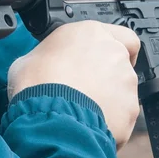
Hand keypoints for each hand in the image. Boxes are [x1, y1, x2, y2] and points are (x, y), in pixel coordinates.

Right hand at [7, 22, 141, 148]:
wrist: (50, 117)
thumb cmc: (37, 86)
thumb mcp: (28, 59)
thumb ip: (48, 56)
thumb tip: (45, 65)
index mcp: (91, 33)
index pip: (120, 34)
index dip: (114, 49)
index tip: (103, 60)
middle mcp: (114, 53)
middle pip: (119, 64)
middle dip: (106, 78)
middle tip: (85, 90)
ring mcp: (126, 81)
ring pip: (123, 90)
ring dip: (108, 99)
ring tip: (83, 111)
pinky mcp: (130, 108)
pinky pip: (123, 114)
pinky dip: (111, 120)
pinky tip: (89, 123)